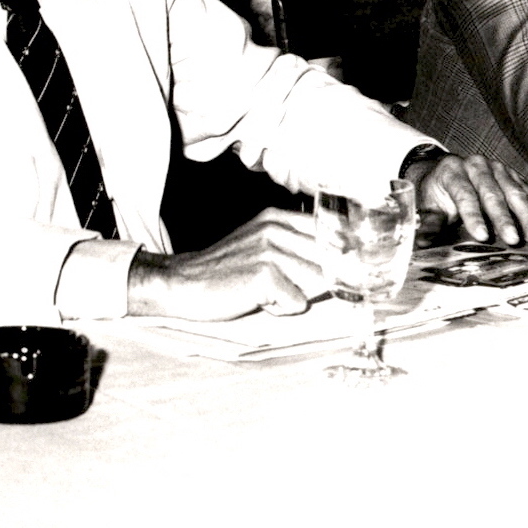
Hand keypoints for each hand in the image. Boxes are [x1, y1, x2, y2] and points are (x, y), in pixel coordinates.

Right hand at [126, 212, 329, 319]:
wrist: (183, 283)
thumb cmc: (225, 272)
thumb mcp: (260, 245)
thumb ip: (295, 247)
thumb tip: (343, 264)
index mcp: (277, 218)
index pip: (329, 233)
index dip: (341, 256)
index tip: (343, 271)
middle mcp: (275, 228)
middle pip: (328, 260)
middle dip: (320, 282)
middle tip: (289, 289)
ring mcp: (270, 250)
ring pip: (316, 282)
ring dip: (296, 296)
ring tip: (268, 294)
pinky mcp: (264, 274)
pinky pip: (298, 303)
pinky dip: (282, 310)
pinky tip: (259, 301)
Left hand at [414, 154, 527, 245]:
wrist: (448, 171)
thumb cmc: (438, 193)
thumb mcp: (429, 205)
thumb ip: (429, 222)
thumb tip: (421, 241)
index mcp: (452, 171)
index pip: (464, 194)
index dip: (473, 216)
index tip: (482, 236)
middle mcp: (477, 165)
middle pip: (492, 192)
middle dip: (504, 217)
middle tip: (514, 239)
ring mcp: (498, 168)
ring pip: (516, 191)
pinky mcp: (513, 175)